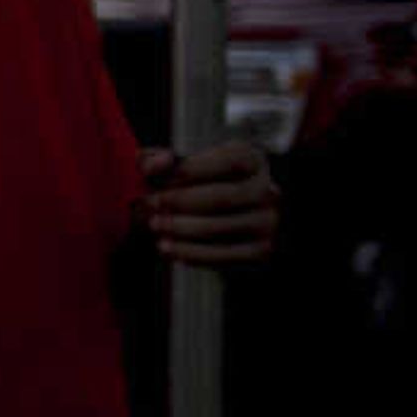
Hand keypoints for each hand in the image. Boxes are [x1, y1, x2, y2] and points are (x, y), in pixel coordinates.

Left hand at [138, 139, 278, 267]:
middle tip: (149, 203)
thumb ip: (158, 159)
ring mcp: (266, 223)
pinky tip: (166, 247)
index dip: (189, 169)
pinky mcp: (259, 252)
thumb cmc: (193, 186)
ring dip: (181, 228)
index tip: (153, 176)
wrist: (219, 222)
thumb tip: (157, 164)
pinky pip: (224, 256)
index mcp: (251, 160)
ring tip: (154, 225)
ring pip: (221, 228)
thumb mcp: (176, 166)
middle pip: (222, 197)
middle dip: (179, 201)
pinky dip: (190, 253)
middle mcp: (267, 191)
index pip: (228, 162)